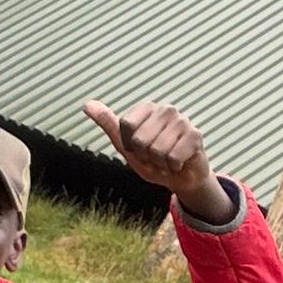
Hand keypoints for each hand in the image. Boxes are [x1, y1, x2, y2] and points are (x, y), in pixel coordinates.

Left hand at [83, 99, 231, 224]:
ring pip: (157, 150)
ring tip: (167, 160)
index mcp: (147, 108)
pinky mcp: (195, 135)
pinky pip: (173, 158)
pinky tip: (179, 163)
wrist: (180, 178)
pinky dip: (173, 167)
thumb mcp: (126, 144)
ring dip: (160, 163)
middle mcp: (165, 109)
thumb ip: (108, 124)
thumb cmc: (152, 159)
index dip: (129, 146)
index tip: (138, 149)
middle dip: (146, 157)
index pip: (125, 126)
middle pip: (140, 140)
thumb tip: (87, 104)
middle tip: (155, 157)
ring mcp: (182, 121)